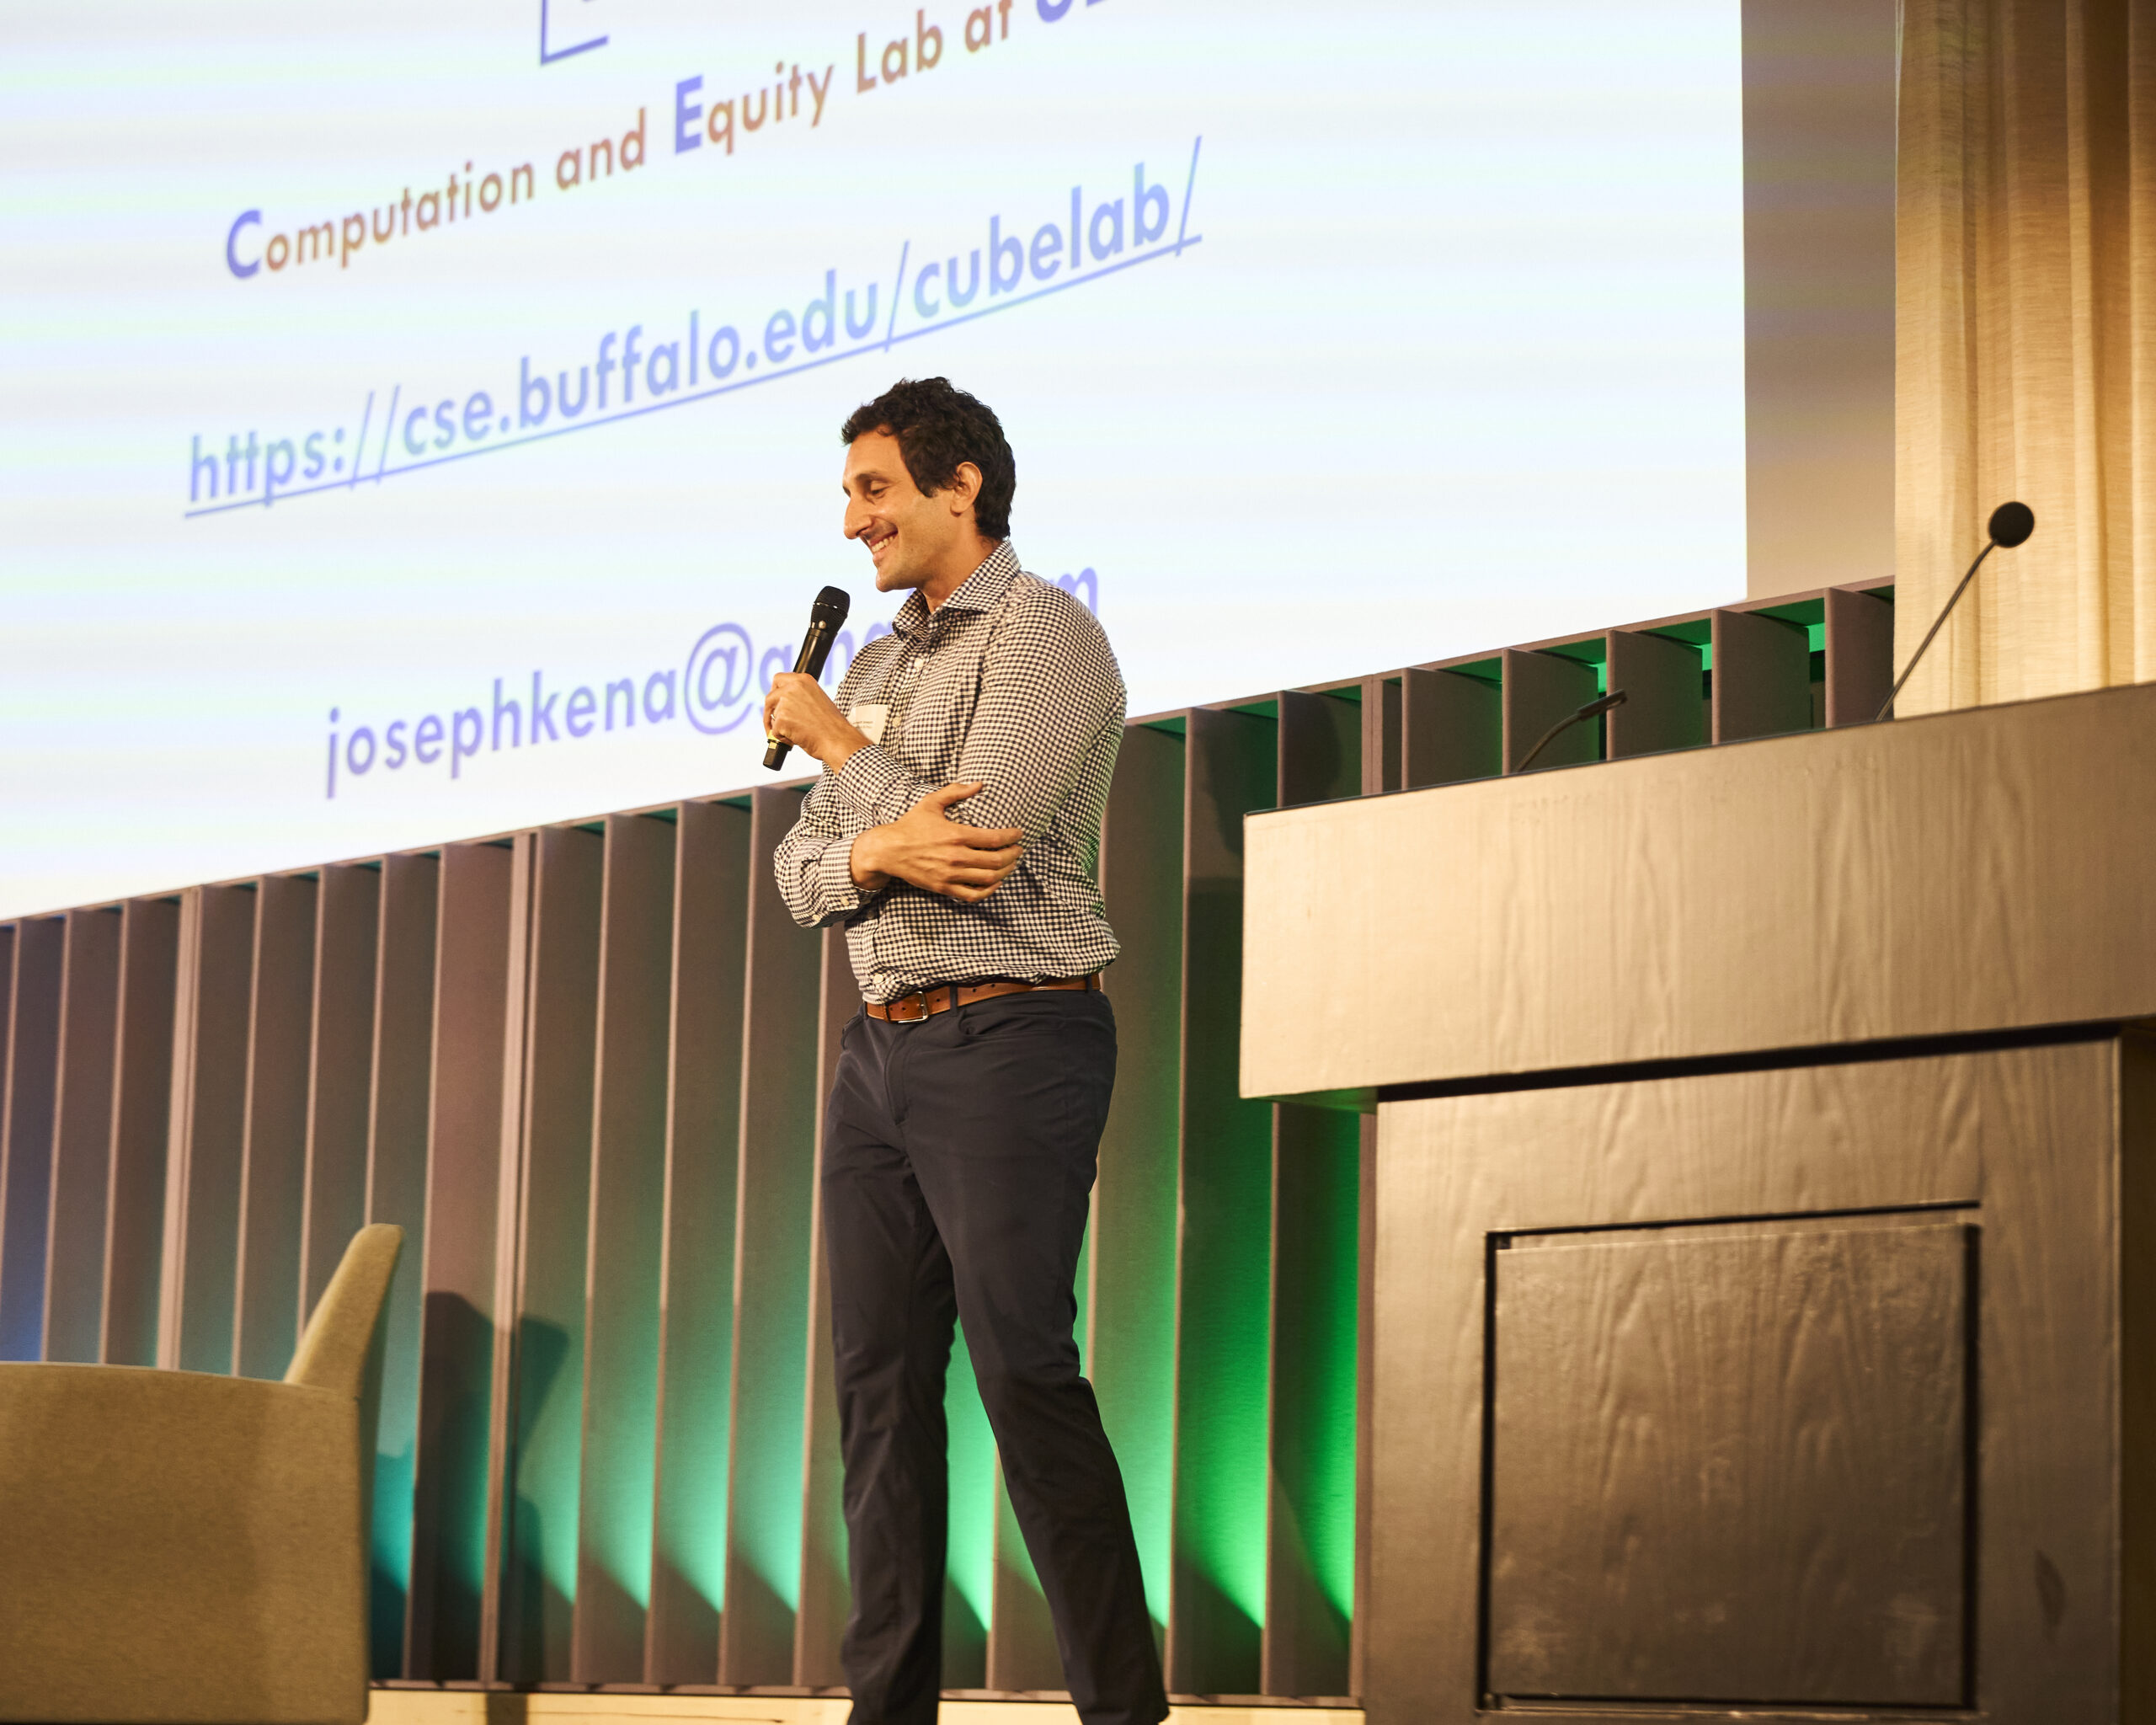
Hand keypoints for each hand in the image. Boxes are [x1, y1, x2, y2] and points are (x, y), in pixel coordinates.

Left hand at [764, 672, 868, 769]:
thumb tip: (784, 704)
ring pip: (772, 716)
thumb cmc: (831, 725)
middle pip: (770, 697)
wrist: (837, 739)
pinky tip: (797, 739)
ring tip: (799, 733)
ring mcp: (786, 702)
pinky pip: (774, 731)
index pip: (778, 679)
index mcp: (803, 680)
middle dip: (769, 711)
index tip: (774, 701)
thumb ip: (800, 696)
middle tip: (772, 723)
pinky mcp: (781, 719)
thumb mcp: (817, 700)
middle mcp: (793, 687)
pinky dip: (783, 738)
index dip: (774, 691)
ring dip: (780, 727)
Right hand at [851, 782, 1023, 901]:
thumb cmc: (911, 825)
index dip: (1012, 837)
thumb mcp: (931, 802)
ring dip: (1006, 872)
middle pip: (997, 860)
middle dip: (1014, 855)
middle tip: (1019, 849)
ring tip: (1010, 864)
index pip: (995, 838)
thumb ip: (956, 791)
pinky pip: (973, 895)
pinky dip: (989, 891)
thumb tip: (979, 784)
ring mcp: (950, 874)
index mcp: (956, 834)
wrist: (888, 851)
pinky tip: (995, 882)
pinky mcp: (944, 887)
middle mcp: (956, 857)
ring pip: (989, 878)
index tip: (1019, 834)